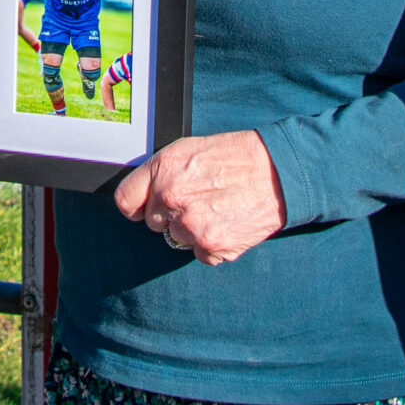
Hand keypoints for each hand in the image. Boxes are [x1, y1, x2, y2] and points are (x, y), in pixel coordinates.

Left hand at [112, 130, 286, 265]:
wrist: (278, 172)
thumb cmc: (237, 157)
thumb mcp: (190, 149)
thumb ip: (162, 173)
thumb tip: (144, 194)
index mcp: (163, 169)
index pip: (126, 201)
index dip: (137, 206)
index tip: (145, 208)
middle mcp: (171, 198)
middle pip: (153, 223)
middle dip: (171, 215)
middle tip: (200, 200)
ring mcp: (191, 225)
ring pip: (178, 239)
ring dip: (194, 230)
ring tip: (219, 208)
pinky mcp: (211, 247)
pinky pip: (200, 254)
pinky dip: (213, 244)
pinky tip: (228, 222)